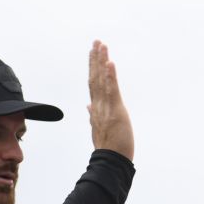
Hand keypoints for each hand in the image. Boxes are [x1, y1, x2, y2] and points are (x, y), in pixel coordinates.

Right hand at [87, 40, 134, 160]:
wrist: (110, 161)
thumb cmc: (108, 147)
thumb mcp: (97, 128)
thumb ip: (92, 115)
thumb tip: (88, 106)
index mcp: (95, 109)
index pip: (92, 84)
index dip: (92, 67)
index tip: (92, 53)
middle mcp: (98, 106)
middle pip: (94, 78)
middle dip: (95, 59)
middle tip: (97, 42)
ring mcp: (105, 108)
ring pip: (101, 80)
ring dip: (102, 62)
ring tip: (102, 46)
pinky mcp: (115, 111)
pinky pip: (112, 90)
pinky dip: (110, 76)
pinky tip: (110, 63)